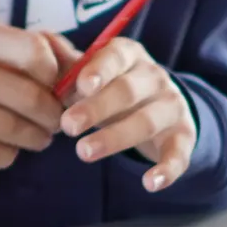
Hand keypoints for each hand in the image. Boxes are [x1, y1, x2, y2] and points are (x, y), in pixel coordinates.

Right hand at [0, 18, 65, 168]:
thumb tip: (60, 59)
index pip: (37, 53)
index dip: (57, 78)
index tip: (58, 91)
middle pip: (31, 97)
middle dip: (52, 117)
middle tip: (55, 125)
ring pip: (13, 129)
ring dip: (33, 140)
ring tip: (34, 140)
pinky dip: (4, 157)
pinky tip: (3, 152)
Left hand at [54, 35, 195, 193]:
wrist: (159, 105)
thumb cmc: (112, 87)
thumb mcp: (91, 73)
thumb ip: (68, 64)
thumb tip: (42, 42)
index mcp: (129, 55)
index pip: (116, 56)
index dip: (100, 70)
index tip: (81, 85)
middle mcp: (154, 77)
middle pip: (128, 91)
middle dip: (97, 108)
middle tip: (68, 126)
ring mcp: (172, 106)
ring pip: (147, 121)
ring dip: (116, 138)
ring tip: (83, 153)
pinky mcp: (183, 136)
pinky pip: (179, 153)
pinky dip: (167, 169)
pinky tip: (149, 183)